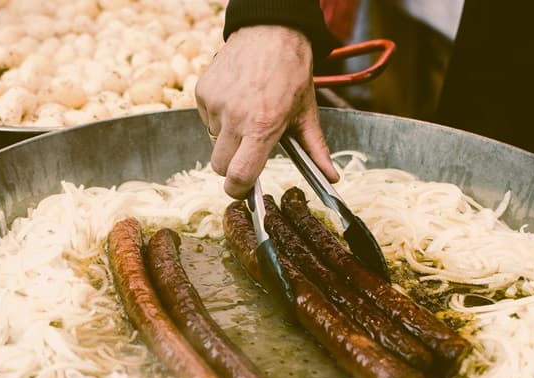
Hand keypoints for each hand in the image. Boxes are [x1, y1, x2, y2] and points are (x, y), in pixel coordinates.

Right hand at [195, 25, 337, 198]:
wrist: (269, 31)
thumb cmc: (291, 72)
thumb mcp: (306, 113)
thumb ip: (316, 150)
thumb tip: (331, 178)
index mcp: (262, 126)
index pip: (239, 175)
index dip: (239, 190)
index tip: (243, 188)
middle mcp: (235, 117)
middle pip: (220, 167)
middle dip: (232, 166)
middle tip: (248, 150)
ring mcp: (215, 104)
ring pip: (214, 141)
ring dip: (227, 137)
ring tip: (246, 113)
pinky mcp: (202, 92)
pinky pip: (206, 120)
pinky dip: (218, 117)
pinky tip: (236, 99)